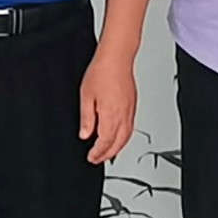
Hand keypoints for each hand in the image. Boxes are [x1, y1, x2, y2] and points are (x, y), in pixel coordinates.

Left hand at [78, 50, 138, 164]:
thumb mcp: (86, 96)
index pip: (105, 142)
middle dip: (107, 155)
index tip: (91, 158)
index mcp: (111, 115)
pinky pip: (130, 128)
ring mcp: (130, 111)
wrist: (117, 58)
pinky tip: (118, 137)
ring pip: (126, 137)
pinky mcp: (133, 105)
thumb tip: (85, 134)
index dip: (97, 153)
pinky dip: (124, 138)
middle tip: (98, 159)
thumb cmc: (101, 72)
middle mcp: (123, 115)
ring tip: (107, 153)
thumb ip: (86, 118)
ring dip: (117, 148)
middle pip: (118, 144)